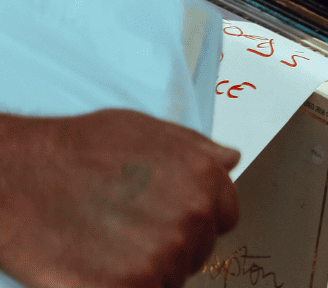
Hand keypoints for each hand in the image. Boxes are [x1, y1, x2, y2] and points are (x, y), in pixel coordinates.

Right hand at [0, 109, 239, 287]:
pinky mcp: (130, 286)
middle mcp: (193, 216)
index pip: (225, 218)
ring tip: (106, 245)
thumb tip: (230, 160)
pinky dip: (121, 285)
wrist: (19, 176)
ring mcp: (164, 254)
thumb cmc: (77, 150)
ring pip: (170, 277)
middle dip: (169, 245)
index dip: (195, 221)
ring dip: (145, 269)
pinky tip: (97, 266)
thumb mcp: (148, 131)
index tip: (166, 219)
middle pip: (197, 251)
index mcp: (205, 179)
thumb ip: (196, 150)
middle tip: (125, 231)